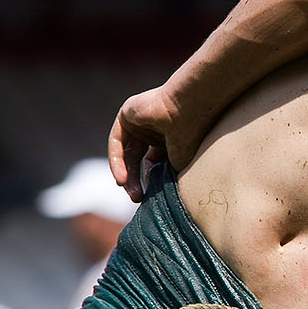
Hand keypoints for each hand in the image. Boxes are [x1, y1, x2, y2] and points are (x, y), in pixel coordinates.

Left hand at [108, 85, 184, 202]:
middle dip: (135, 180)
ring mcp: (140, 120)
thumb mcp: (178, 162)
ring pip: (126, 152)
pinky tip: (121, 179)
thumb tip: (156, 196)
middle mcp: (154, 128)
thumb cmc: (191, 134)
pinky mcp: (127, 113)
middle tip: (137, 199)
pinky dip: (116, 161)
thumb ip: (164, 176)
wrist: (188, 108)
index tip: (150, 198)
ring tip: (126, 190)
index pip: (152, 162)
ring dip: (125, 173)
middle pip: (136, 159)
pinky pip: (116, 141)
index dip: (149, 180)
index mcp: (169, 136)